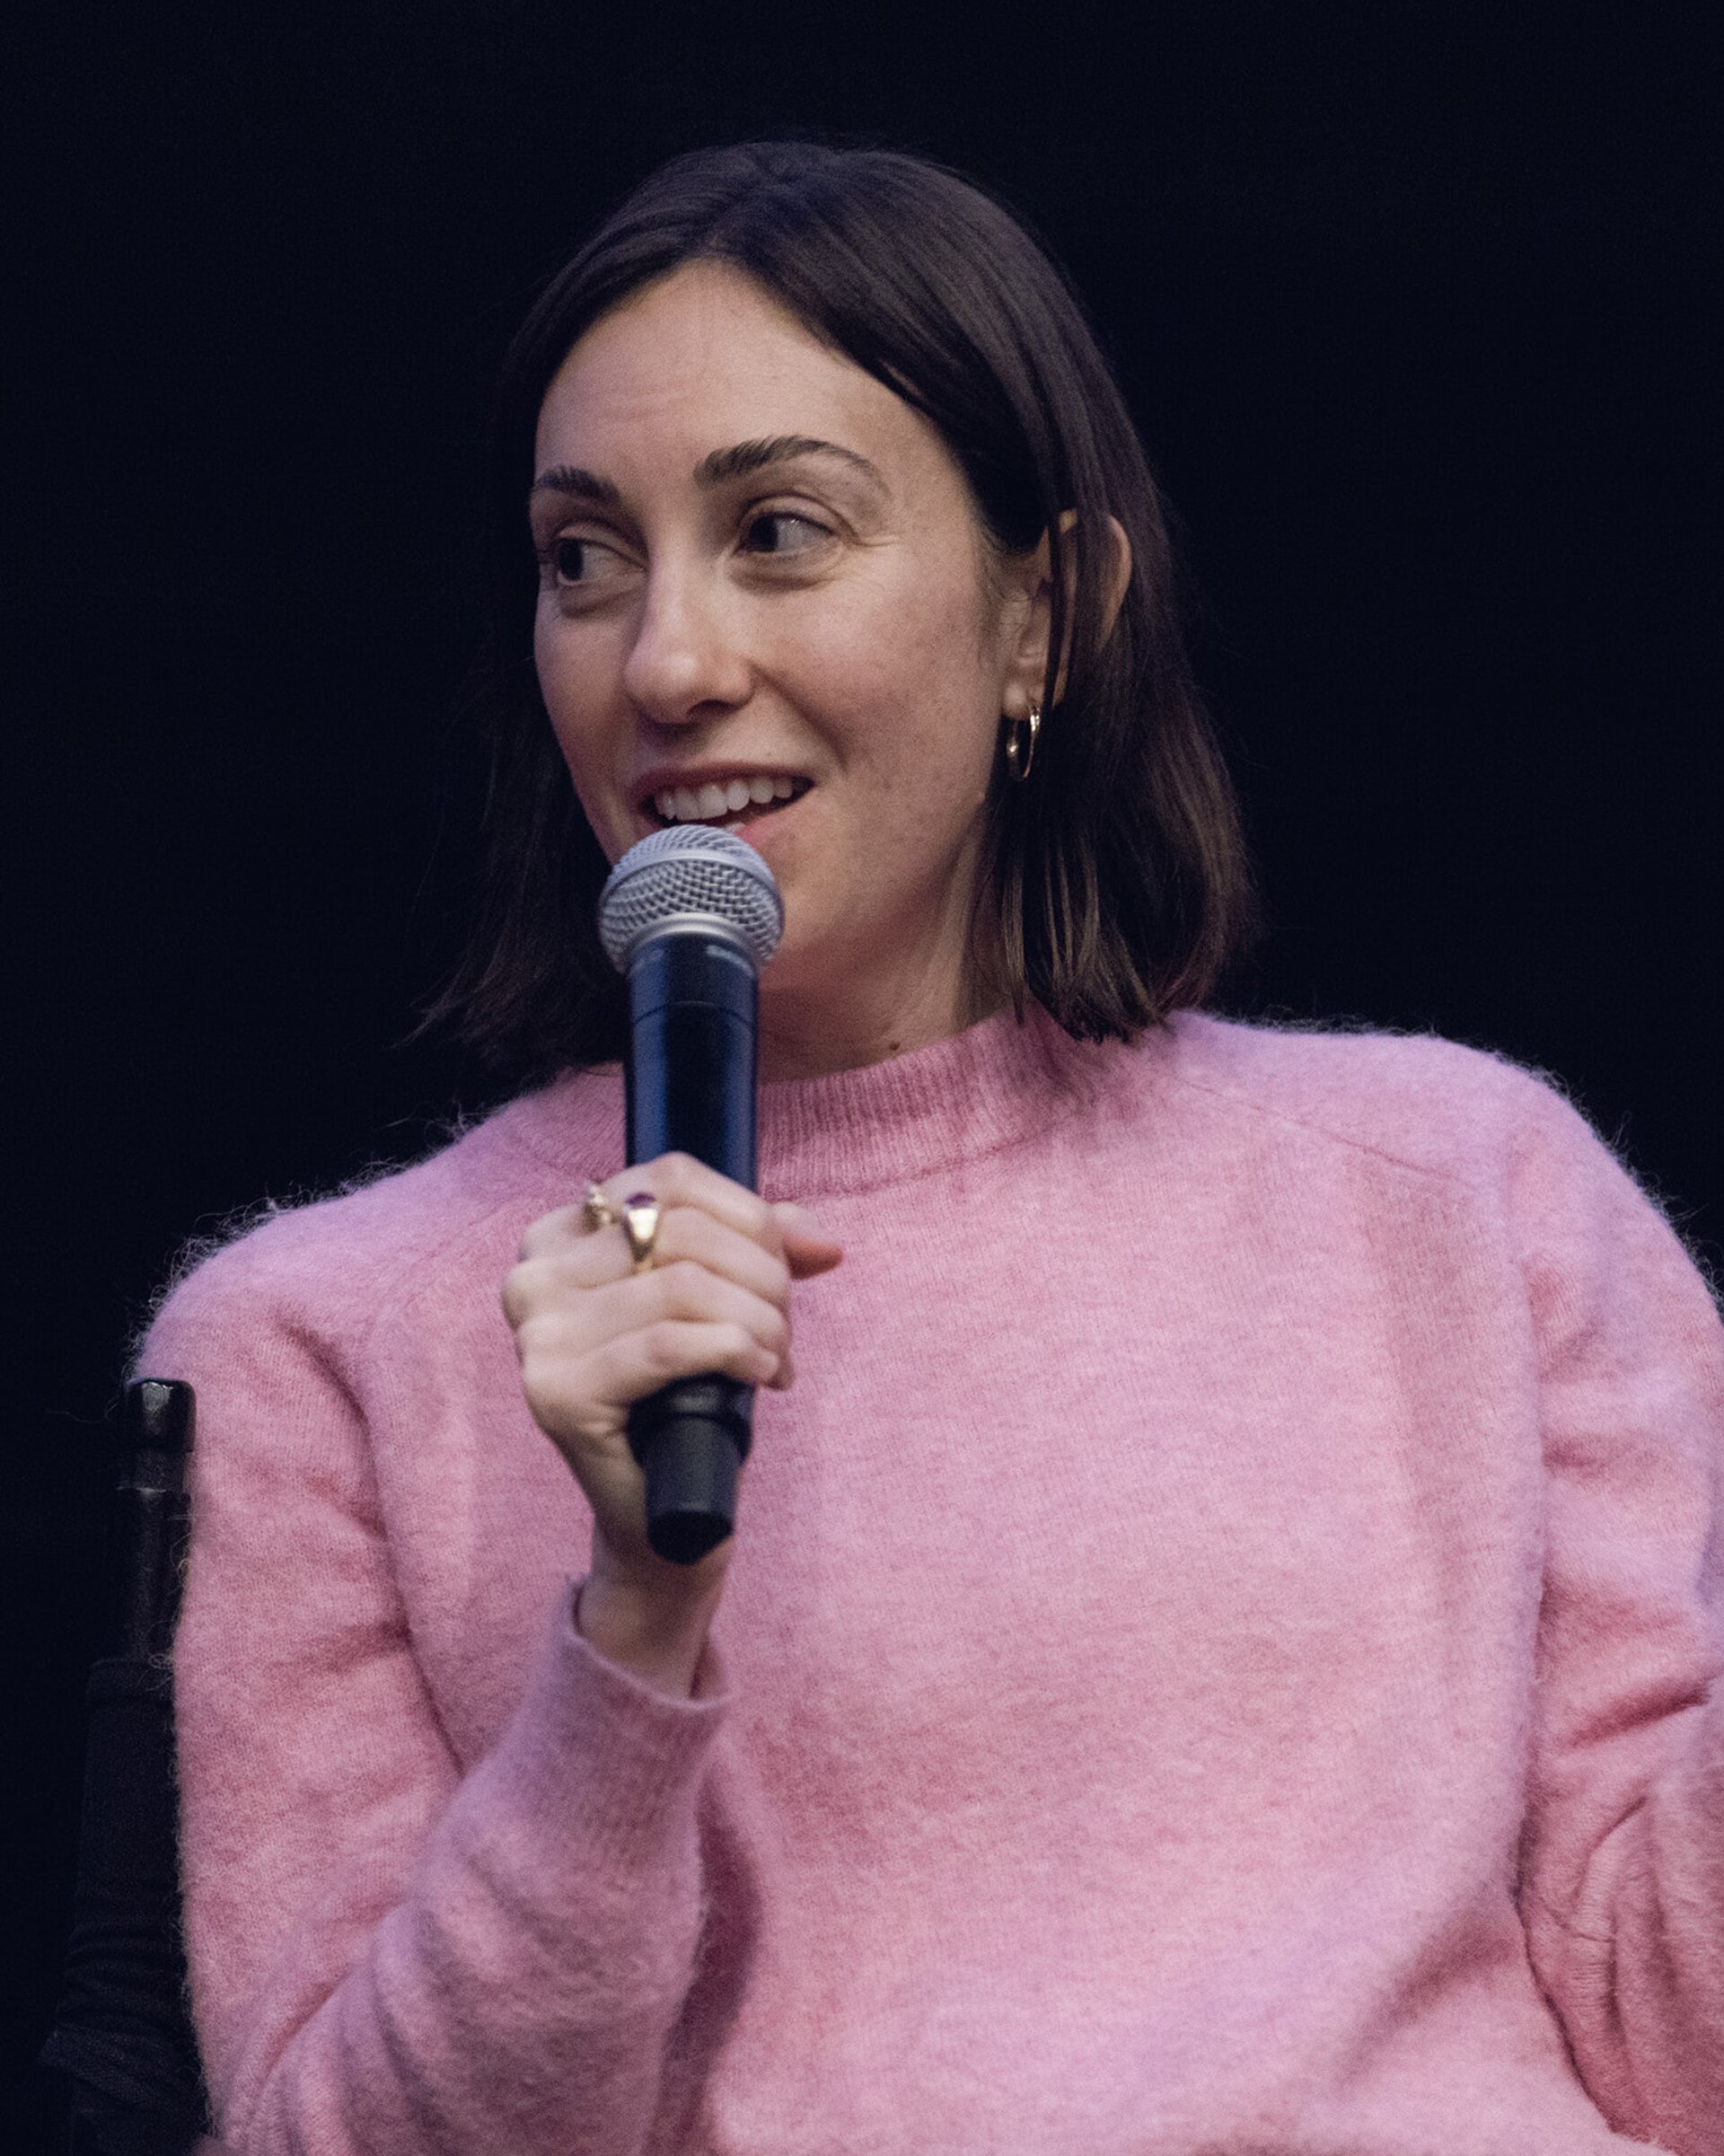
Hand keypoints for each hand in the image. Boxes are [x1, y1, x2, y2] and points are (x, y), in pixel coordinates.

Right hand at [502, 1154, 840, 1688]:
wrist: (661, 1514)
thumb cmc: (686, 1397)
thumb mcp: (722, 1301)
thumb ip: (764, 1250)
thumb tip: (823, 1239)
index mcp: (562, 1233)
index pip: (672, 1180)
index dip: (751, 1217)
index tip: (786, 1267)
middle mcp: (533, 1274)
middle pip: (682, 1232)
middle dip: (761, 1278)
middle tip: (781, 1331)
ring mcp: (537, 1336)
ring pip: (683, 1285)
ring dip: (757, 1321)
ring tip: (773, 1358)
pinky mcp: (557, 1393)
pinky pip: (667, 1344)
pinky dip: (733, 1351)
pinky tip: (759, 1375)